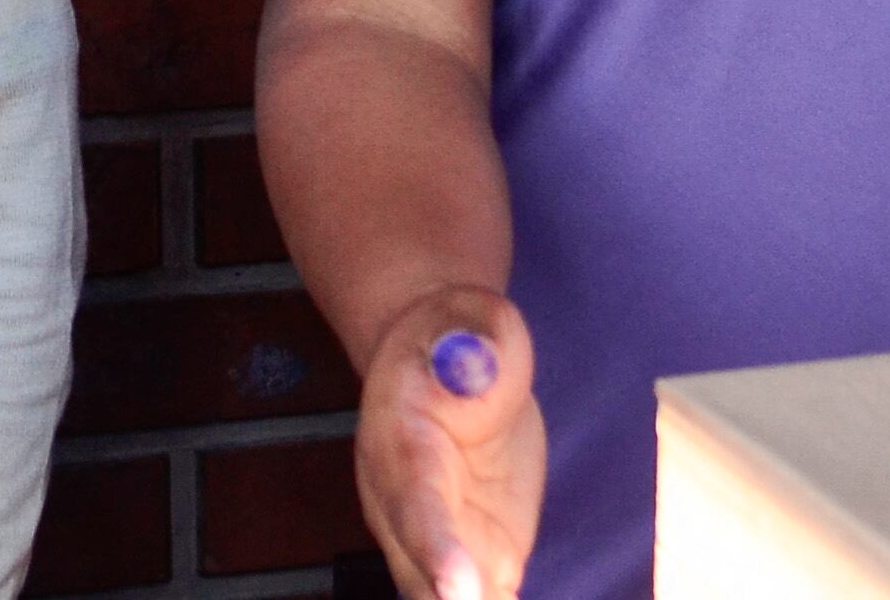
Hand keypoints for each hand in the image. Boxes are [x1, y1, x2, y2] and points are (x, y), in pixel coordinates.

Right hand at [357, 289, 544, 599]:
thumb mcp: (470, 318)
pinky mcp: (480, 561)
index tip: (458, 589)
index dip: (434, 545)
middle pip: (420, 577)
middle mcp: (404, 507)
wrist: (441, 366)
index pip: (413, 501)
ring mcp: (437, 543)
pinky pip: (489, 599)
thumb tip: (484, 364)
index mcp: (399, 443)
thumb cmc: (455, 339)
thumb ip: (481, 337)